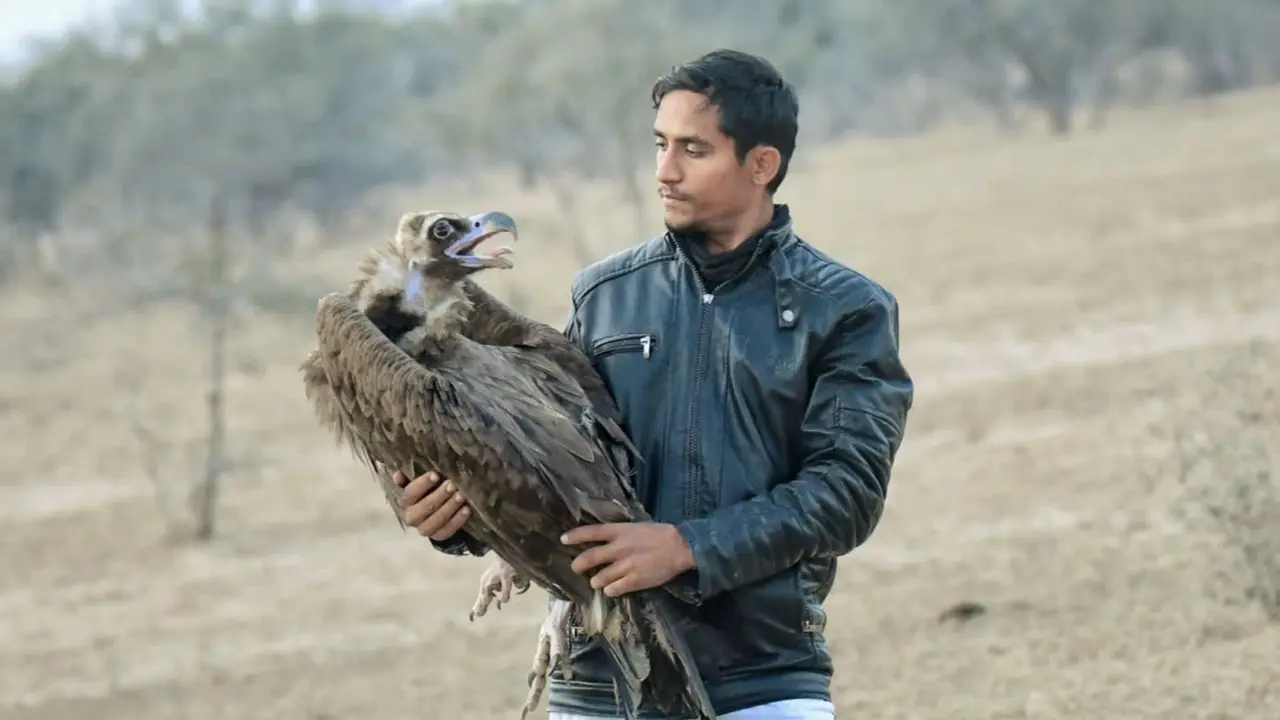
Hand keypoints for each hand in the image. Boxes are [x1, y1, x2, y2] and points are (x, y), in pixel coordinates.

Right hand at [395, 469, 469, 540]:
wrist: (435, 515)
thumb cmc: (427, 493)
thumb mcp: (419, 485)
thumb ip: (408, 479)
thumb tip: (397, 474)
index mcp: (405, 502)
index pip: (410, 493)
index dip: (422, 484)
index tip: (436, 475)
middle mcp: (411, 518)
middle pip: (423, 508)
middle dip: (439, 496)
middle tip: (452, 485)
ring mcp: (424, 529)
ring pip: (435, 521)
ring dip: (449, 508)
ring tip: (461, 495)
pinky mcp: (438, 536)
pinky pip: (447, 530)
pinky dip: (457, 520)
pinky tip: (466, 509)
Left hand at [562, 522, 693, 597]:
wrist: (679, 547)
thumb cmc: (660, 534)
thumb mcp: (637, 528)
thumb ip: (620, 534)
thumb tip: (606, 541)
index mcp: (619, 532)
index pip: (591, 532)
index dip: (575, 536)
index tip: (563, 539)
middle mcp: (618, 548)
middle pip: (590, 558)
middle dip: (579, 565)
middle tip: (576, 568)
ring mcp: (625, 566)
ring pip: (599, 578)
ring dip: (596, 581)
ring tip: (598, 581)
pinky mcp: (633, 581)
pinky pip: (613, 590)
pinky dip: (610, 590)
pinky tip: (613, 589)